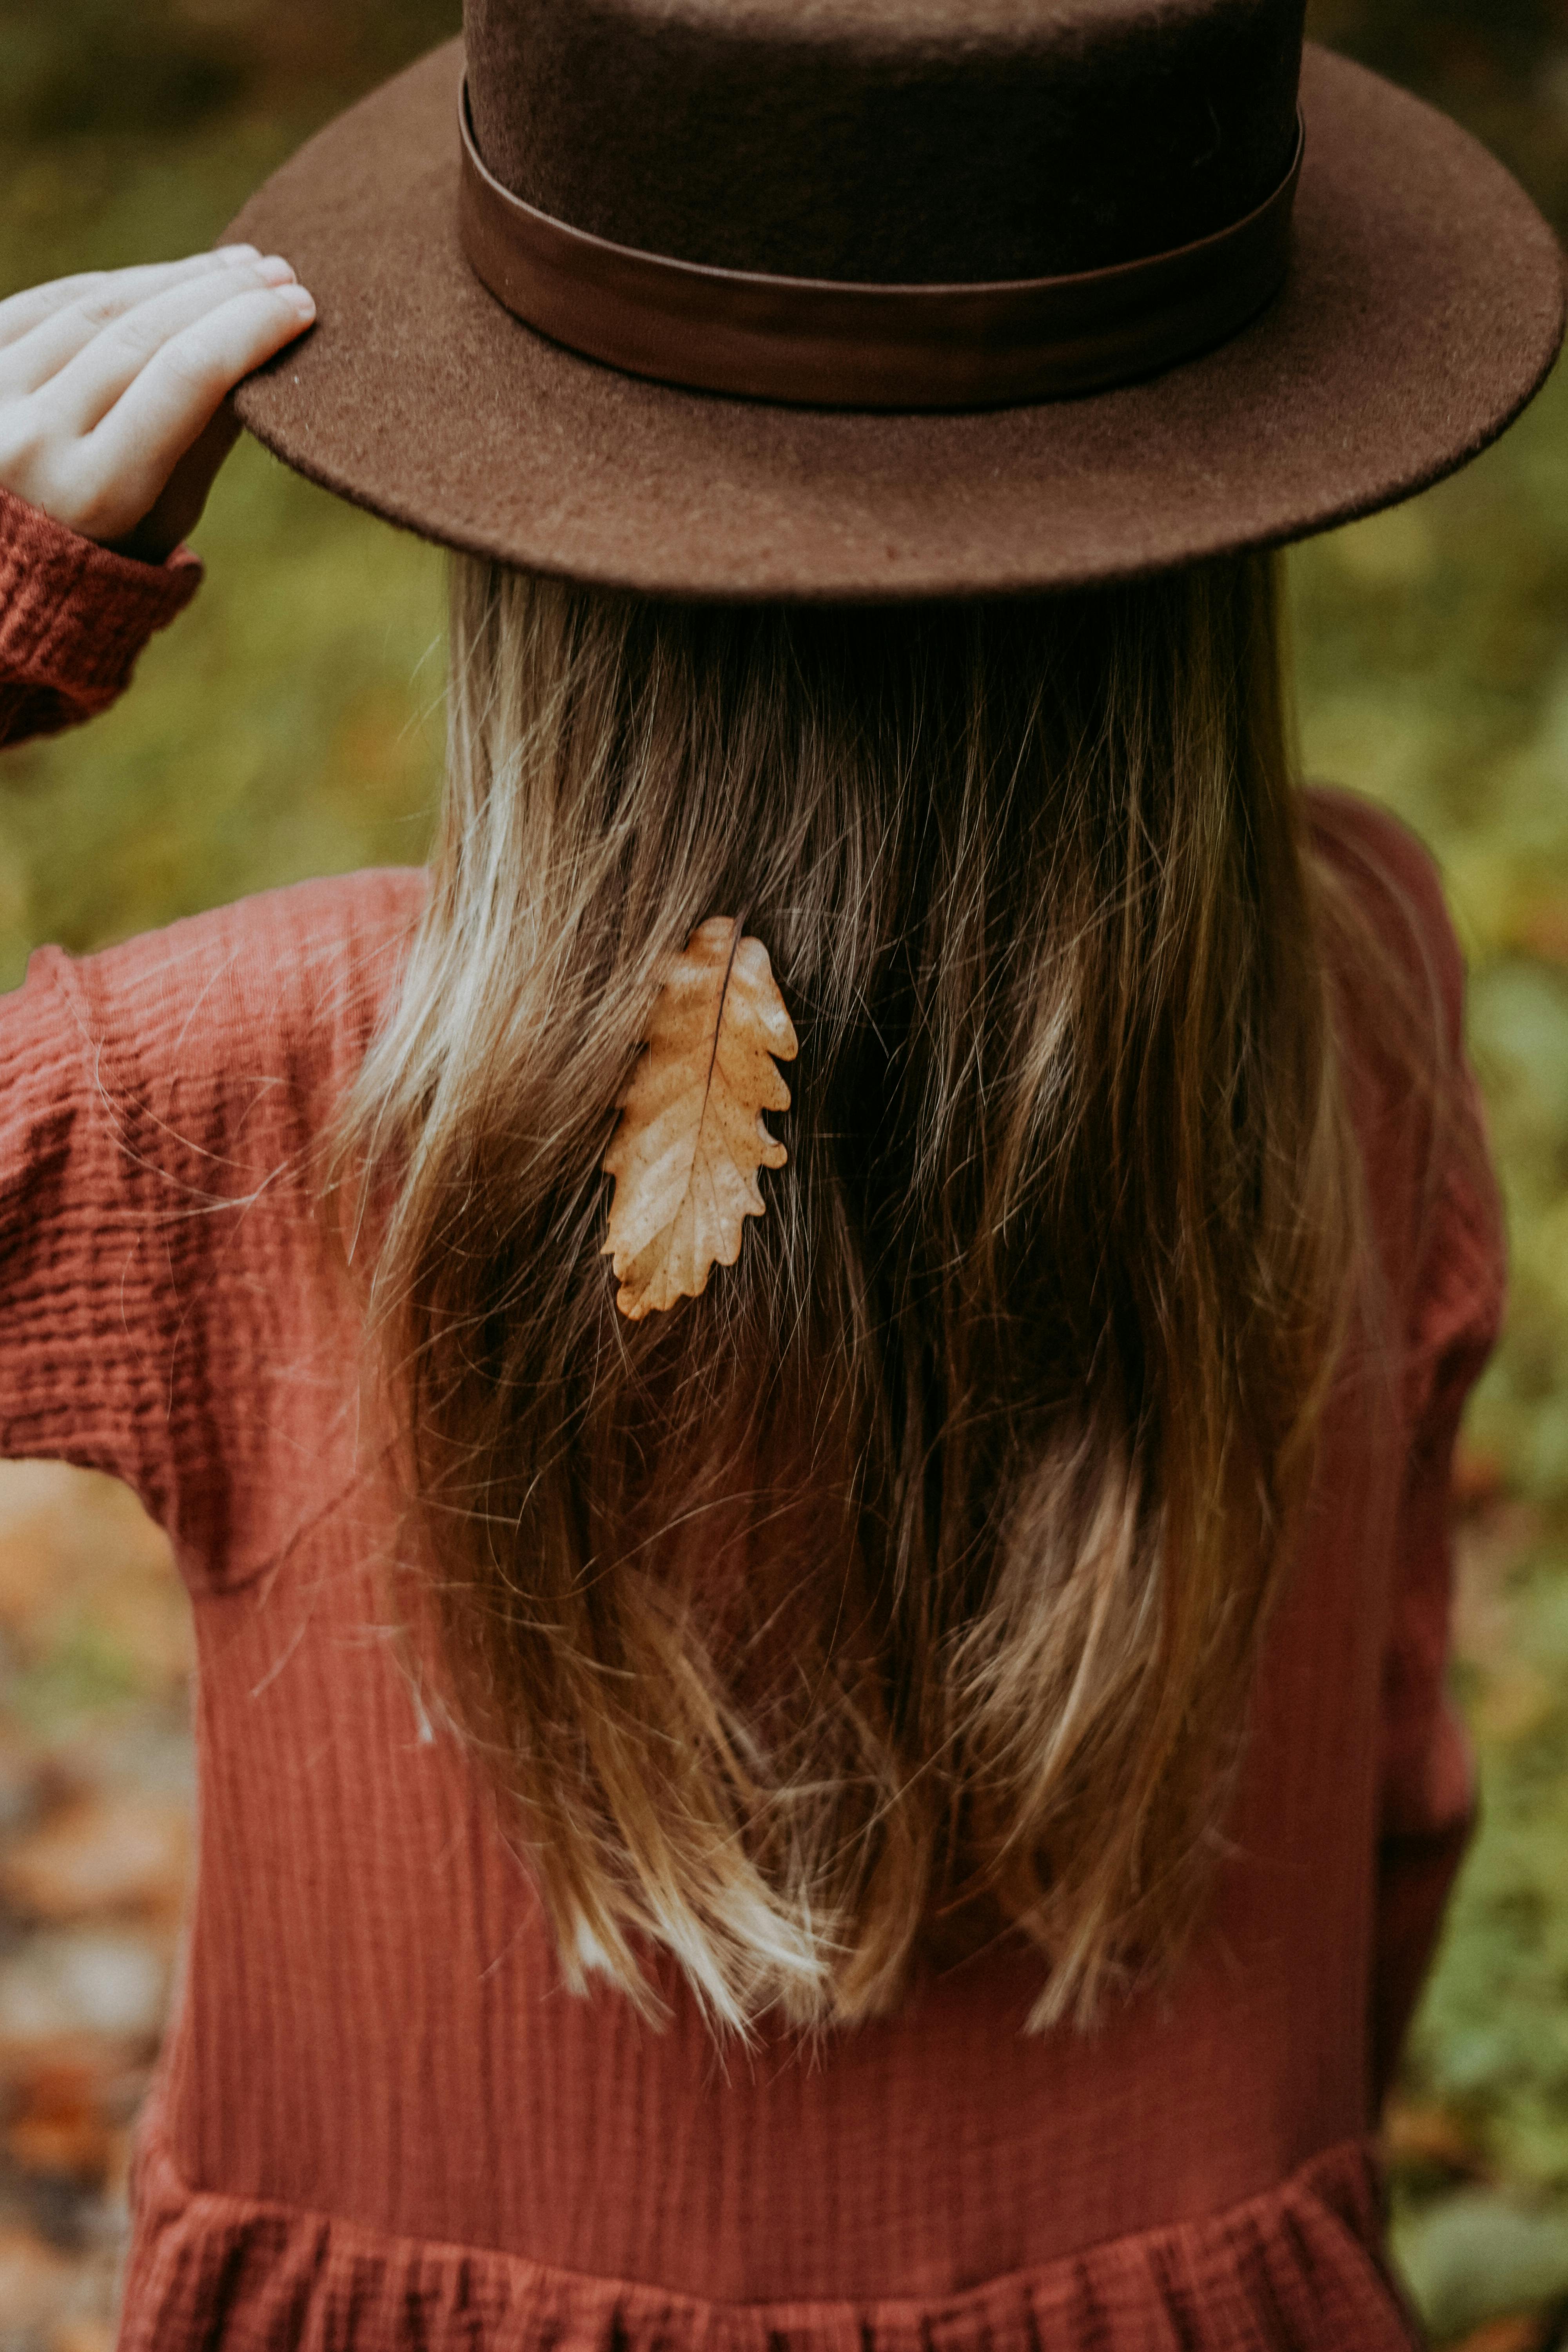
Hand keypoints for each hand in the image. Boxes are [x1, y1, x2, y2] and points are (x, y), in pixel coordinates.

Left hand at [0, 248, 315, 562]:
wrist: (3, 574)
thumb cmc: (103, 553)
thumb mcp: (164, 518)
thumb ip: (205, 438)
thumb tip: (256, 348)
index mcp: (93, 492)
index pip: (185, 378)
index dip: (248, 330)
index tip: (297, 307)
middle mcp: (32, 438)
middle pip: (140, 334)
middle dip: (219, 294)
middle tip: (278, 273)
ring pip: (95, 307)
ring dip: (173, 278)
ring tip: (234, 266)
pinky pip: (51, 302)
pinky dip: (115, 284)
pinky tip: (164, 277)